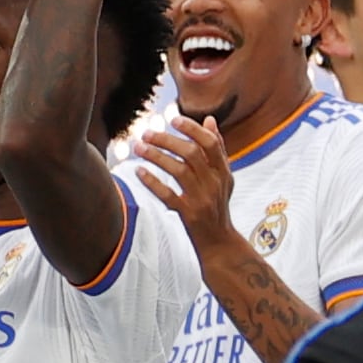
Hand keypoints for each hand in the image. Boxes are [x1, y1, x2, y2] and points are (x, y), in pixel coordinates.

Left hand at [132, 117, 237, 242]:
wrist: (219, 242)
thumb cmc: (217, 205)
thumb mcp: (223, 177)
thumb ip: (217, 149)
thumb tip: (209, 120)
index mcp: (223, 172)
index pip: (210, 143)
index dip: (192, 129)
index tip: (173, 120)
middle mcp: (215, 183)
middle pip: (192, 154)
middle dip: (167, 140)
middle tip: (147, 133)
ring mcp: (202, 199)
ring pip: (179, 171)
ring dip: (156, 156)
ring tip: (138, 147)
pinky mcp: (189, 214)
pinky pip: (168, 195)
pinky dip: (152, 182)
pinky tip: (139, 171)